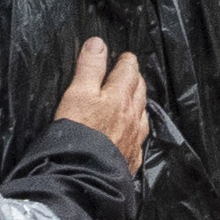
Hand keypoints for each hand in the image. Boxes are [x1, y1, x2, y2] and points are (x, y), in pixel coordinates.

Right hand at [52, 39, 147, 175]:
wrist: (83, 175)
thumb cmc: (78, 133)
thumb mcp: (78, 94)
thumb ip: (89, 68)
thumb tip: (97, 43)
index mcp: (120, 97)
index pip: (127, 71)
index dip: (125, 61)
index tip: (124, 56)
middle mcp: (132, 116)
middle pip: (139, 90)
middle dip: (135, 78)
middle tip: (130, 72)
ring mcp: (133, 138)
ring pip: (141, 112)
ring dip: (138, 101)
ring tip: (134, 96)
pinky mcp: (130, 157)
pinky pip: (138, 136)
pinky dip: (136, 126)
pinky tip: (133, 129)